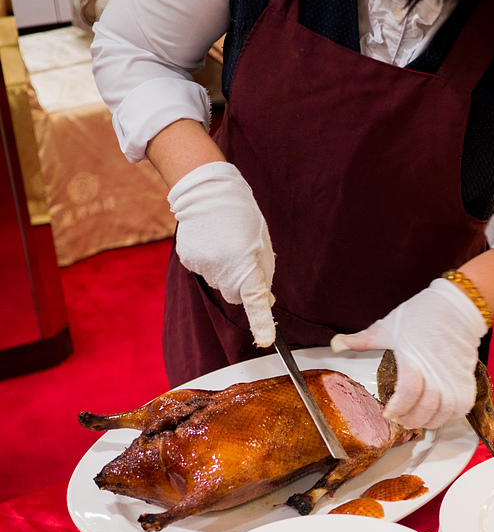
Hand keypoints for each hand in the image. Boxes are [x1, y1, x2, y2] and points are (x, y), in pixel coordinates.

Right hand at [168, 161, 274, 345]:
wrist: (206, 190)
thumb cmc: (241, 214)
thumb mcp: (262, 243)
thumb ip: (264, 274)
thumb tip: (267, 300)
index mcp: (245, 264)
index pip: (255, 301)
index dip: (262, 323)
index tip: (266, 341)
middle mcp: (222, 269)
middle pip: (236, 294)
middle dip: (242, 283)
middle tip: (244, 256)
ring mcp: (202, 266)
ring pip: (220, 283)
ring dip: (226, 270)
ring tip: (225, 242)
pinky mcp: (188, 260)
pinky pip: (205, 271)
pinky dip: (211, 262)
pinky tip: (211, 241)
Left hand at [331, 278, 487, 428]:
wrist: (458, 306)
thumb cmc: (424, 314)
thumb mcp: (388, 327)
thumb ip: (362, 341)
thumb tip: (336, 344)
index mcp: (414, 360)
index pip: (407, 394)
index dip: (397, 409)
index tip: (389, 412)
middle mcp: (436, 372)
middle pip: (425, 409)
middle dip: (409, 420)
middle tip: (400, 418)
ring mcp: (453, 377)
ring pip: (444, 412)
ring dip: (429, 421)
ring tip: (417, 418)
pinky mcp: (465, 379)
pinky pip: (460, 407)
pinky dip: (449, 415)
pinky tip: (438, 412)